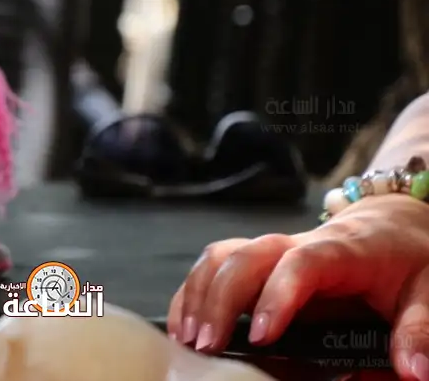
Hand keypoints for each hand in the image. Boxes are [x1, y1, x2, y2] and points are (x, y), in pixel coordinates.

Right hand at [167, 193, 428, 378]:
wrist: (394, 223)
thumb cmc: (409, 259)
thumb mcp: (428, 292)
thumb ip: (419, 329)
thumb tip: (412, 370)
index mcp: (341, 249)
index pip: (301, 263)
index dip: (277, 296)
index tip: (263, 336)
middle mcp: (297, 243)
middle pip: (246, 256)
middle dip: (220, 299)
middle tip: (209, 345)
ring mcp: (274, 251)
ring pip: (222, 255)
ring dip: (198, 293)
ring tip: (189, 338)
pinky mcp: (260, 262)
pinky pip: (216, 266)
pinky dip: (194, 291)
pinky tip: (185, 324)